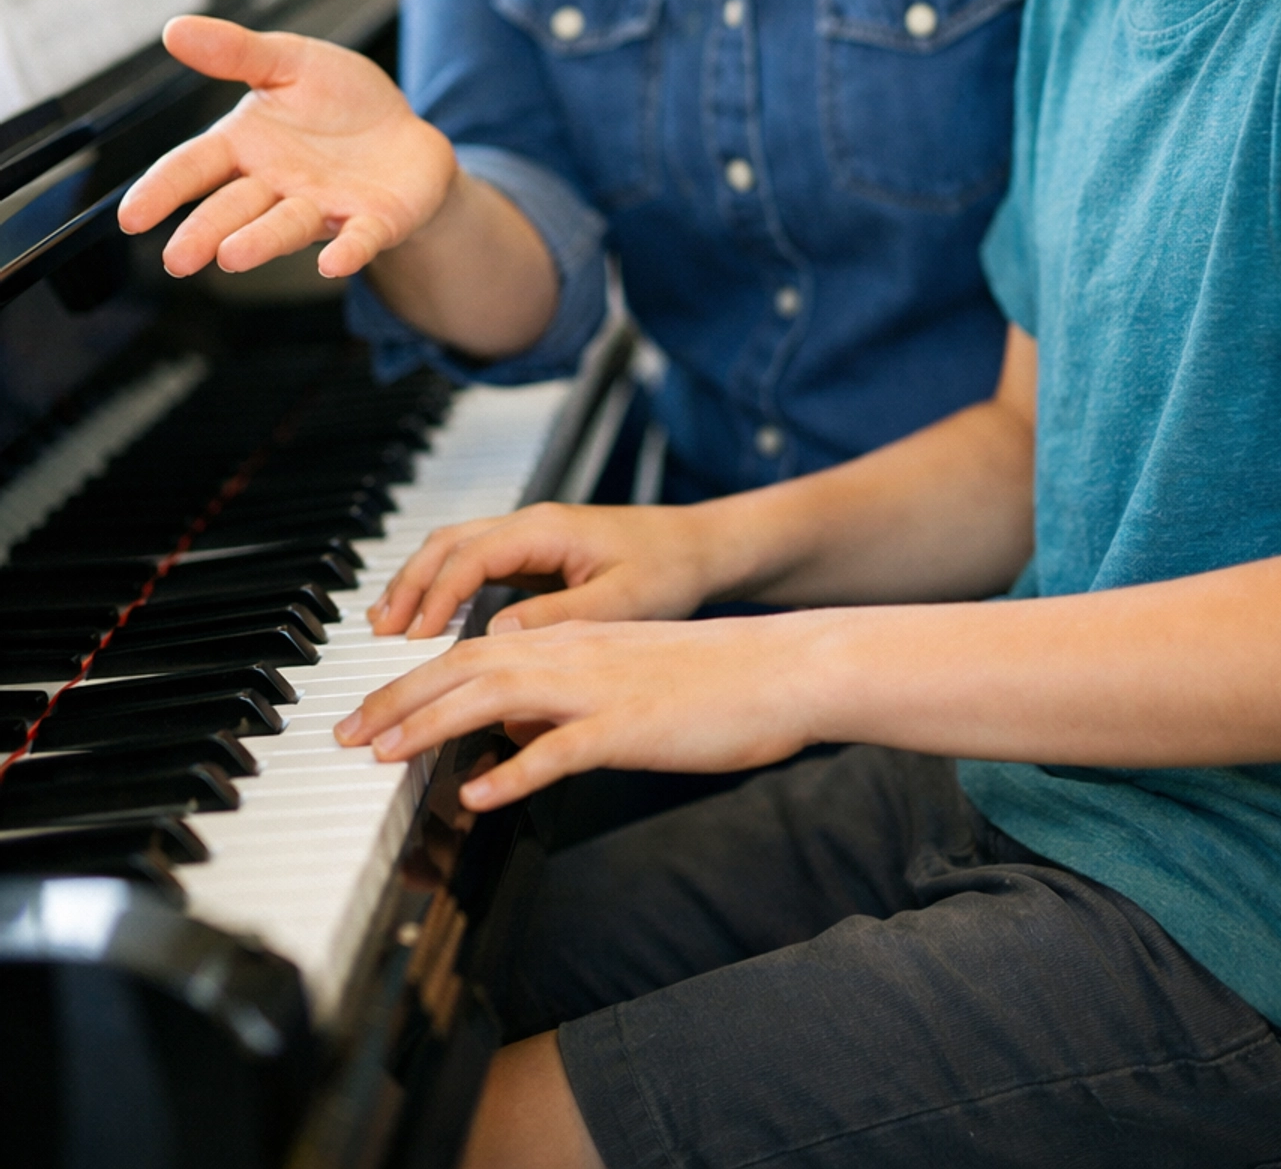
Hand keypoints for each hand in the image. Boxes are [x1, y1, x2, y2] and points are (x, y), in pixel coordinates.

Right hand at [119, 14, 457, 279]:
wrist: (406, 133)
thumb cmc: (341, 102)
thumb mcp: (290, 62)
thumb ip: (236, 53)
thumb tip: (174, 29)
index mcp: (247, 147)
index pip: (194, 168)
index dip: (162, 190)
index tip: (131, 217)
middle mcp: (277, 186)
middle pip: (233, 209)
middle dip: (205, 231)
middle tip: (177, 259)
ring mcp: (324, 208)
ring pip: (286, 227)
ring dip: (259, 242)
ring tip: (230, 257)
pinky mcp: (373, 221)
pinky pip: (358, 239)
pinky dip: (346, 251)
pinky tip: (333, 263)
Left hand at [336, 610, 818, 806]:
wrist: (783, 667)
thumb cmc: (714, 681)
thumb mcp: (625, 680)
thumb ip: (565, 702)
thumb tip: (513, 733)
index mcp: (573, 641)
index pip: (473, 653)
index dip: (412, 684)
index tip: (368, 715)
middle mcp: (575, 654)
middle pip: (466, 667)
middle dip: (396, 701)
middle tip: (344, 736)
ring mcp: (600, 688)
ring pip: (496, 695)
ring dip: (431, 725)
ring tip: (382, 756)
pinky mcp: (630, 726)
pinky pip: (561, 749)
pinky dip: (514, 769)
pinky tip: (479, 793)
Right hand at [369, 500, 722, 639]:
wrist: (702, 548)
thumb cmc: (670, 570)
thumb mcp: (620, 600)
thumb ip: (560, 615)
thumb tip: (498, 633)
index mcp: (546, 528)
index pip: (469, 558)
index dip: (435, 599)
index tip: (413, 641)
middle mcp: (531, 524)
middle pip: (447, 544)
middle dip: (407, 585)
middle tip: (376, 632)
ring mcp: (532, 535)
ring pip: (454, 548)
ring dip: (418, 581)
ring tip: (385, 624)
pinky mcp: (537, 553)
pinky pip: (474, 561)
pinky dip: (442, 584)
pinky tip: (431, 616)